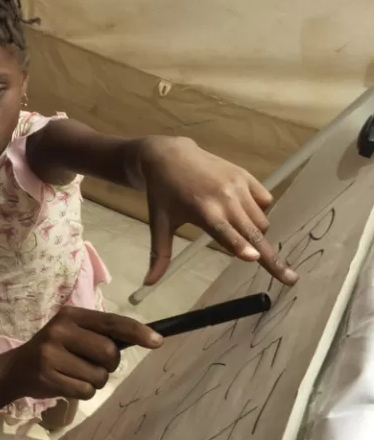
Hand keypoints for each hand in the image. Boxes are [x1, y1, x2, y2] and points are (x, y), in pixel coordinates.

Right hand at [8, 308, 161, 399]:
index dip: (137, 332)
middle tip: (93, 364)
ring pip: (99, 375)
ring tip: (75, 374)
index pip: (111, 322)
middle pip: (109, 352)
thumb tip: (146, 338)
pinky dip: (83, 392)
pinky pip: (85, 391)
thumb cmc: (53, 350)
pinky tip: (67, 383)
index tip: (157, 342)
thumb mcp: (72, 332)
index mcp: (71, 315)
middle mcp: (60, 330)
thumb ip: (101, 334)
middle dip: (109, 364)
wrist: (16, 369)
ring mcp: (52, 353)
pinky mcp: (48, 376)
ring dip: (94, 381)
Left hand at [136, 136, 298, 286]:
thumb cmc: (163, 194)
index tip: (255, 259)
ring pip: (261, 220)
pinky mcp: (247, 176)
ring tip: (240, 232)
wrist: (170, 156)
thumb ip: (160, 254)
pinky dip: (260, 212)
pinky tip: (243, 212)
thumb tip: (149, 283)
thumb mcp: (159, 224)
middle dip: (271, 257)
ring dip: (257, 233)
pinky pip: (265, 201)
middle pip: (254, 232)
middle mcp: (225, 198)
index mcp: (203, 210)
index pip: (226, 233)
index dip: (240, 246)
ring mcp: (239, 185)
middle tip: (290, 278)